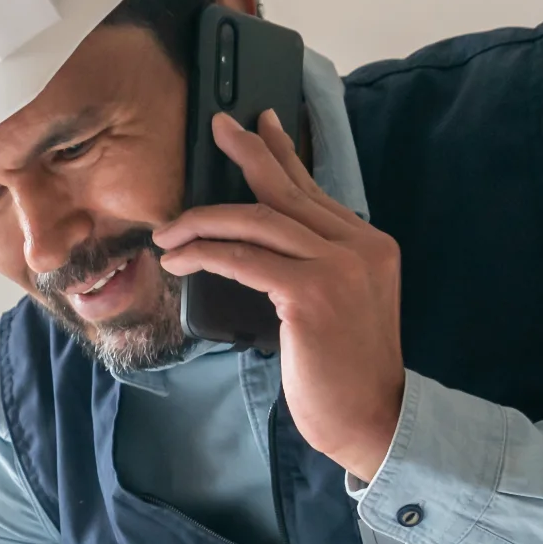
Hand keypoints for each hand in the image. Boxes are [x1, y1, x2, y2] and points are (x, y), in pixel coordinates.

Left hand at [158, 107, 405, 480]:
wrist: (373, 419)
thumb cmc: (345, 375)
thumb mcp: (339, 307)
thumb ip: (314, 269)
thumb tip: (258, 246)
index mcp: (370, 245)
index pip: (315, 191)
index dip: (284, 154)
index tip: (261, 124)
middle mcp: (359, 247)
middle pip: (288, 191)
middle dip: (248, 154)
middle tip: (217, 129)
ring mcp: (338, 267)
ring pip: (259, 221)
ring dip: (204, 221)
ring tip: (169, 230)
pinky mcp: (311, 294)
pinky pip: (245, 259)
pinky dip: (206, 253)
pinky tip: (180, 258)